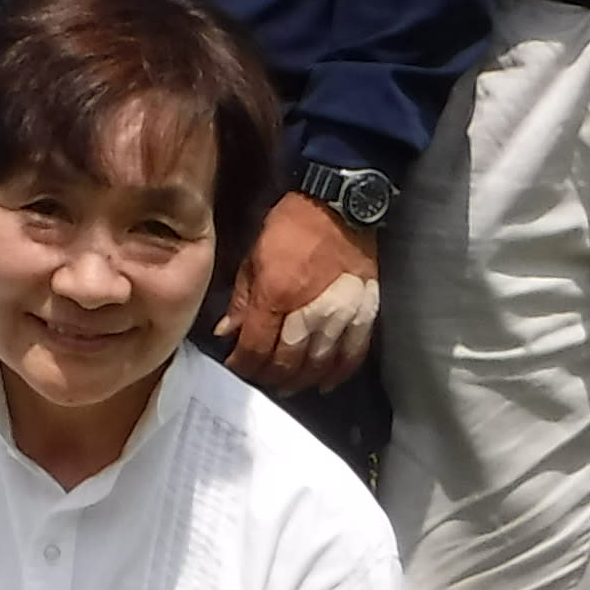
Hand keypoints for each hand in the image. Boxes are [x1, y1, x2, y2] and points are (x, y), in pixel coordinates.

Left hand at [215, 192, 376, 391]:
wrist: (339, 205)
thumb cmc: (291, 225)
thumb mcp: (254, 255)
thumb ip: (241, 298)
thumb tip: (225, 332)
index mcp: (276, 295)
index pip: (256, 347)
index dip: (243, 364)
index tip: (236, 366)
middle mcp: (308, 312)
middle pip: (287, 362)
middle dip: (269, 376)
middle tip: (261, 378)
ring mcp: (340, 315)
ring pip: (319, 364)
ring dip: (301, 380)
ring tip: (288, 385)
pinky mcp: (364, 312)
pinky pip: (353, 353)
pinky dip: (338, 372)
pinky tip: (326, 382)